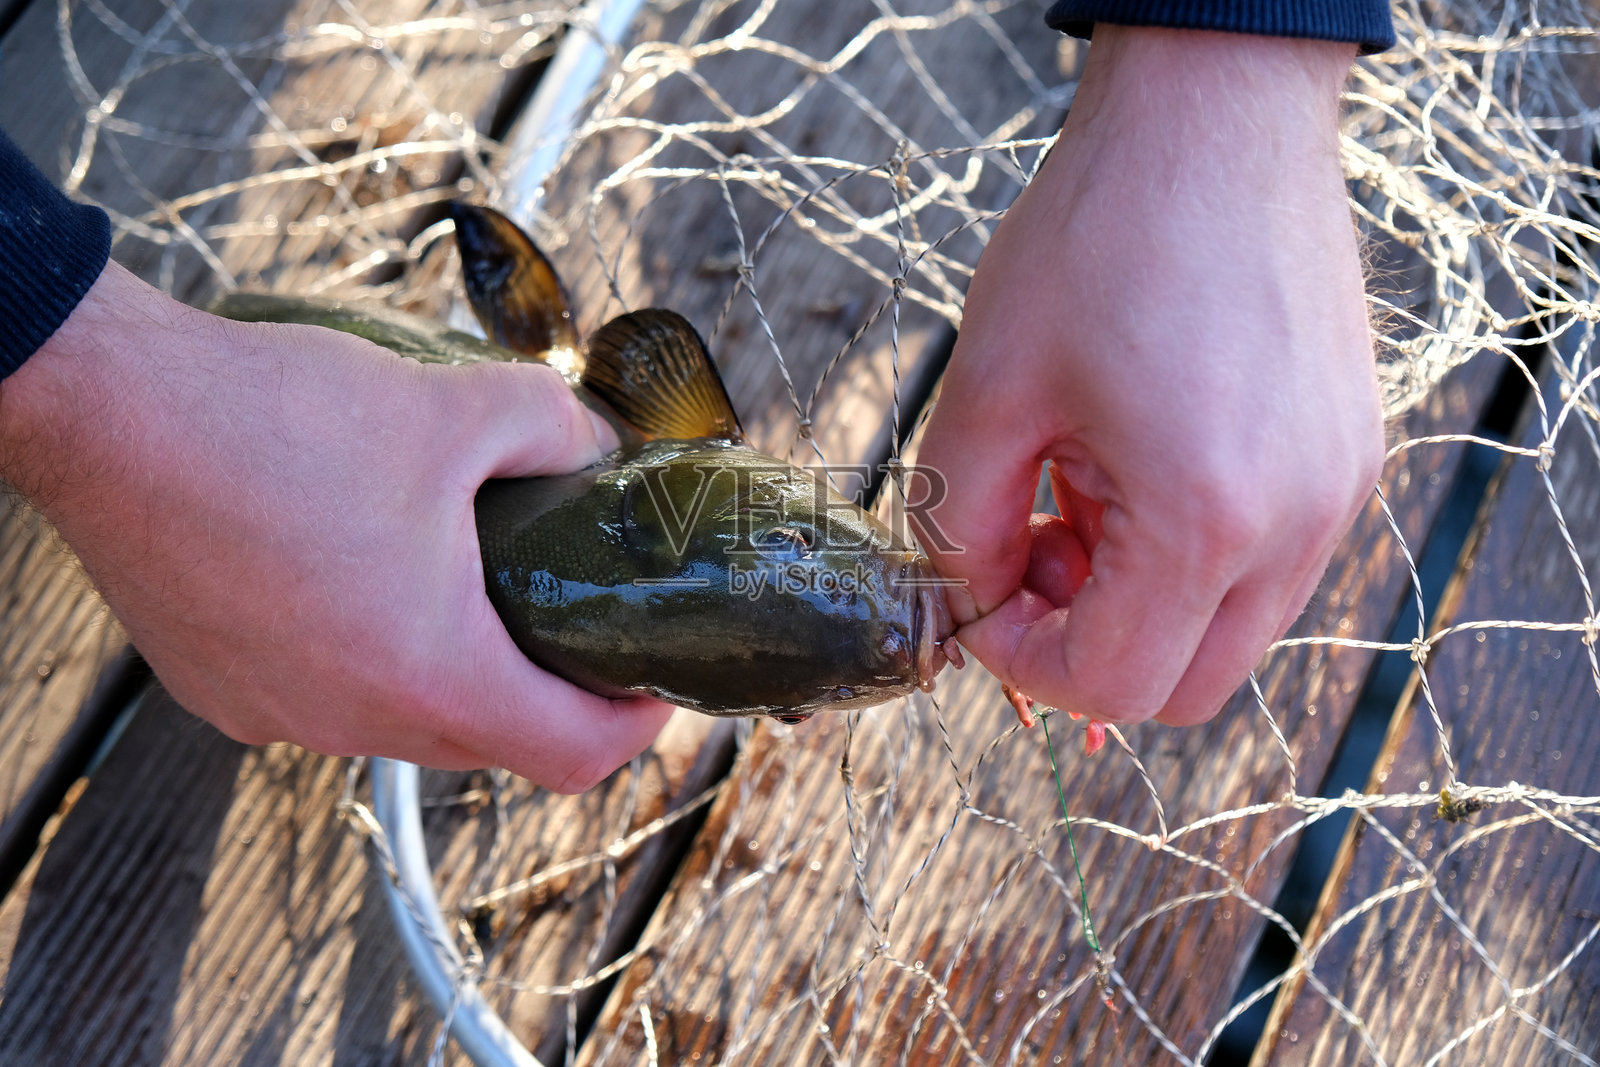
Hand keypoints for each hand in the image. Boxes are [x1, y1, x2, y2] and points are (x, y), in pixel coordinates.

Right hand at [0, 262, 672, 790]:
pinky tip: (359, 572)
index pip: (573, 755)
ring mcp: (277, 716)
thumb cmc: (279, 416)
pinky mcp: (220, 690)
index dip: (635, 723)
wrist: (109, 409)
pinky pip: (326, 695)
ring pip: (403, 719)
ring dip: (449, 666)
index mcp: (430, 674)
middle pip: (491, 739)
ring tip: (464, 578)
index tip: (652, 674)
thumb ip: (557, 431)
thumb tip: (597, 452)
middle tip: (571, 609)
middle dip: (545, 685)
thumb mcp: (460, 405)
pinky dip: (366, 653)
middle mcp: (351, 721)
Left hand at [915, 27, 1383, 725]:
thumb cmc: (1099, 235)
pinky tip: (1137, 464)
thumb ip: (958, 527)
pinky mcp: (1349, 459)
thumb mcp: (989, 386)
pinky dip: (1190, 557)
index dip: (1023, 665)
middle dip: (1086, 649)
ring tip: (1081, 493)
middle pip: (1183, 688)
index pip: (1113, 686)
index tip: (978, 599)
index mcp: (1206, 518)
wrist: (1216, 119)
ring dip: (1137, 603)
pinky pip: (1266, 565)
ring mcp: (1340, 493)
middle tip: (1028, 554)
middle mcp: (1299, 525)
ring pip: (1228, 632)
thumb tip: (964, 608)